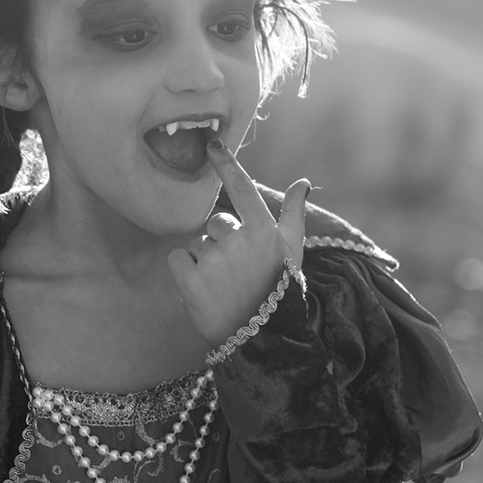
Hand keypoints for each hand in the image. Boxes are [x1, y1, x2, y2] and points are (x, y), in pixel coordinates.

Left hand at [167, 140, 308, 344]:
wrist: (261, 337)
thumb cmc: (278, 289)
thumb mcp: (292, 252)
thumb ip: (294, 213)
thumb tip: (304, 182)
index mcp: (264, 231)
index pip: (242, 188)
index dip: (226, 164)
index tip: (212, 145)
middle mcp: (240, 241)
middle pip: (215, 223)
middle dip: (221, 243)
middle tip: (237, 272)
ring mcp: (214, 261)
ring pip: (197, 243)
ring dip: (205, 261)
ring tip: (223, 286)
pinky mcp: (191, 280)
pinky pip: (178, 258)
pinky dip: (185, 272)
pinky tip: (203, 289)